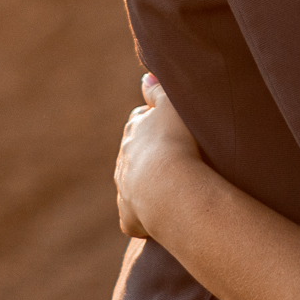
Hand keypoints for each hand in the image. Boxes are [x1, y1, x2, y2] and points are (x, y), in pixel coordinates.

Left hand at [114, 74, 203, 240]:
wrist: (168, 187)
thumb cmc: (176, 142)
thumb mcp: (171, 105)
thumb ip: (158, 89)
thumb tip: (144, 77)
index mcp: (134, 131)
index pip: (139, 122)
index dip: (154, 124)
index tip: (169, 129)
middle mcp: (124, 160)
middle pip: (133, 154)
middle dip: (147, 157)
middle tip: (172, 161)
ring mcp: (124, 190)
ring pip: (131, 186)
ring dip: (146, 186)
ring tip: (170, 190)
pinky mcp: (129, 218)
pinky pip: (134, 219)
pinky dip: (142, 219)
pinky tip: (157, 222)